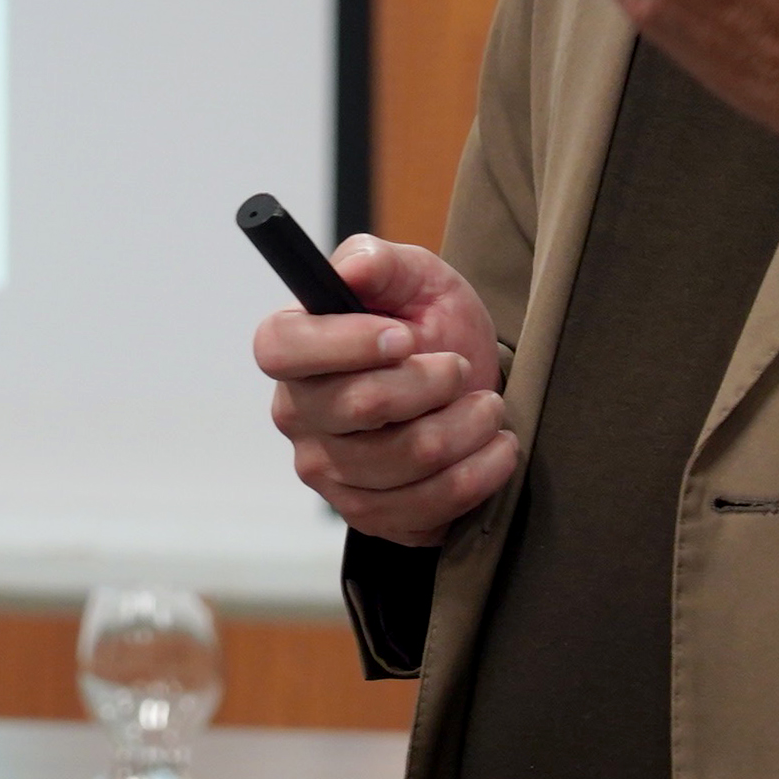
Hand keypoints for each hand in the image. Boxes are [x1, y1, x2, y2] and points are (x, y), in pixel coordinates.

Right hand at [254, 238, 519, 546]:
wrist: (468, 387)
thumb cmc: (430, 324)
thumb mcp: (414, 277)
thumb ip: (377, 262)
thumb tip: (350, 269)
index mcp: (292, 348)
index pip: (283, 349)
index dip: (342, 344)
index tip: (404, 336)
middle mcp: (297, 414)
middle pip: (357, 407)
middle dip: (431, 383)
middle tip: (460, 367)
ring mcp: (328, 473)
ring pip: (403, 460)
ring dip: (465, 428)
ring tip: (489, 407)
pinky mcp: (369, 516)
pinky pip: (424, 509)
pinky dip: (476, 476)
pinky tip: (495, 449)